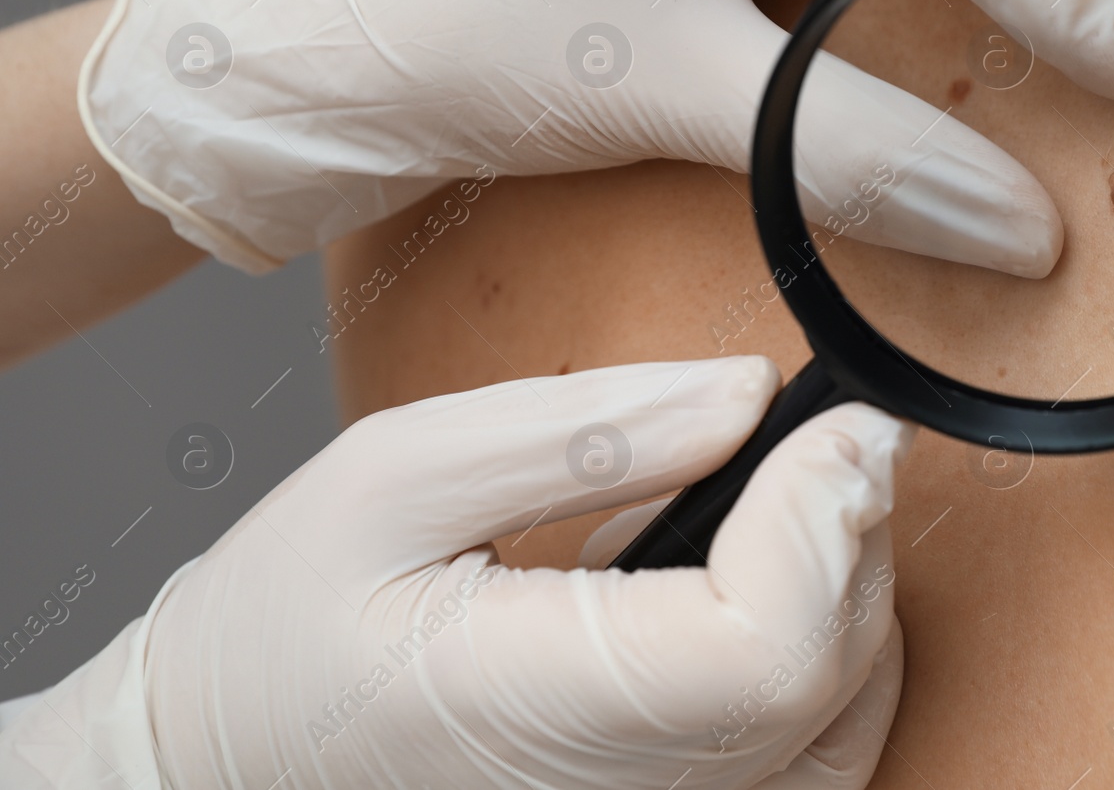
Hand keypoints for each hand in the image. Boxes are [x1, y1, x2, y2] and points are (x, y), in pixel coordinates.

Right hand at [0, 356, 914, 788]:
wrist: (232, 758)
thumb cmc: (284, 627)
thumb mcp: (396, 476)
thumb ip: (586, 431)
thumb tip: (747, 392)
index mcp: (535, 707)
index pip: (767, 647)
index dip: (828, 520)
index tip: (840, 420)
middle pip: (828, 670)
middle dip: (850, 525)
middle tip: (822, 429)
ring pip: (845, 713)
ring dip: (850, 584)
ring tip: (781, 500)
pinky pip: (816, 753)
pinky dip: (836, 654)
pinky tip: (772, 584)